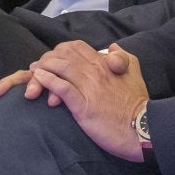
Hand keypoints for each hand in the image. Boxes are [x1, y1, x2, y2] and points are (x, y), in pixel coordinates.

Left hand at [0, 42, 149, 160]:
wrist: (141, 128)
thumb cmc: (137, 103)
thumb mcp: (134, 72)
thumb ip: (123, 57)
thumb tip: (112, 47)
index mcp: (105, 63)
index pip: (76, 46)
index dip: (60, 51)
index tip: (52, 60)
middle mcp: (95, 71)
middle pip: (63, 54)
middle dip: (46, 59)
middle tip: (37, 69)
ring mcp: (89, 87)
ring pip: (60, 68)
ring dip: (43, 69)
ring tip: (33, 77)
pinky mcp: (84, 105)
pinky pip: (62, 88)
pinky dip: (48, 81)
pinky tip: (40, 81)